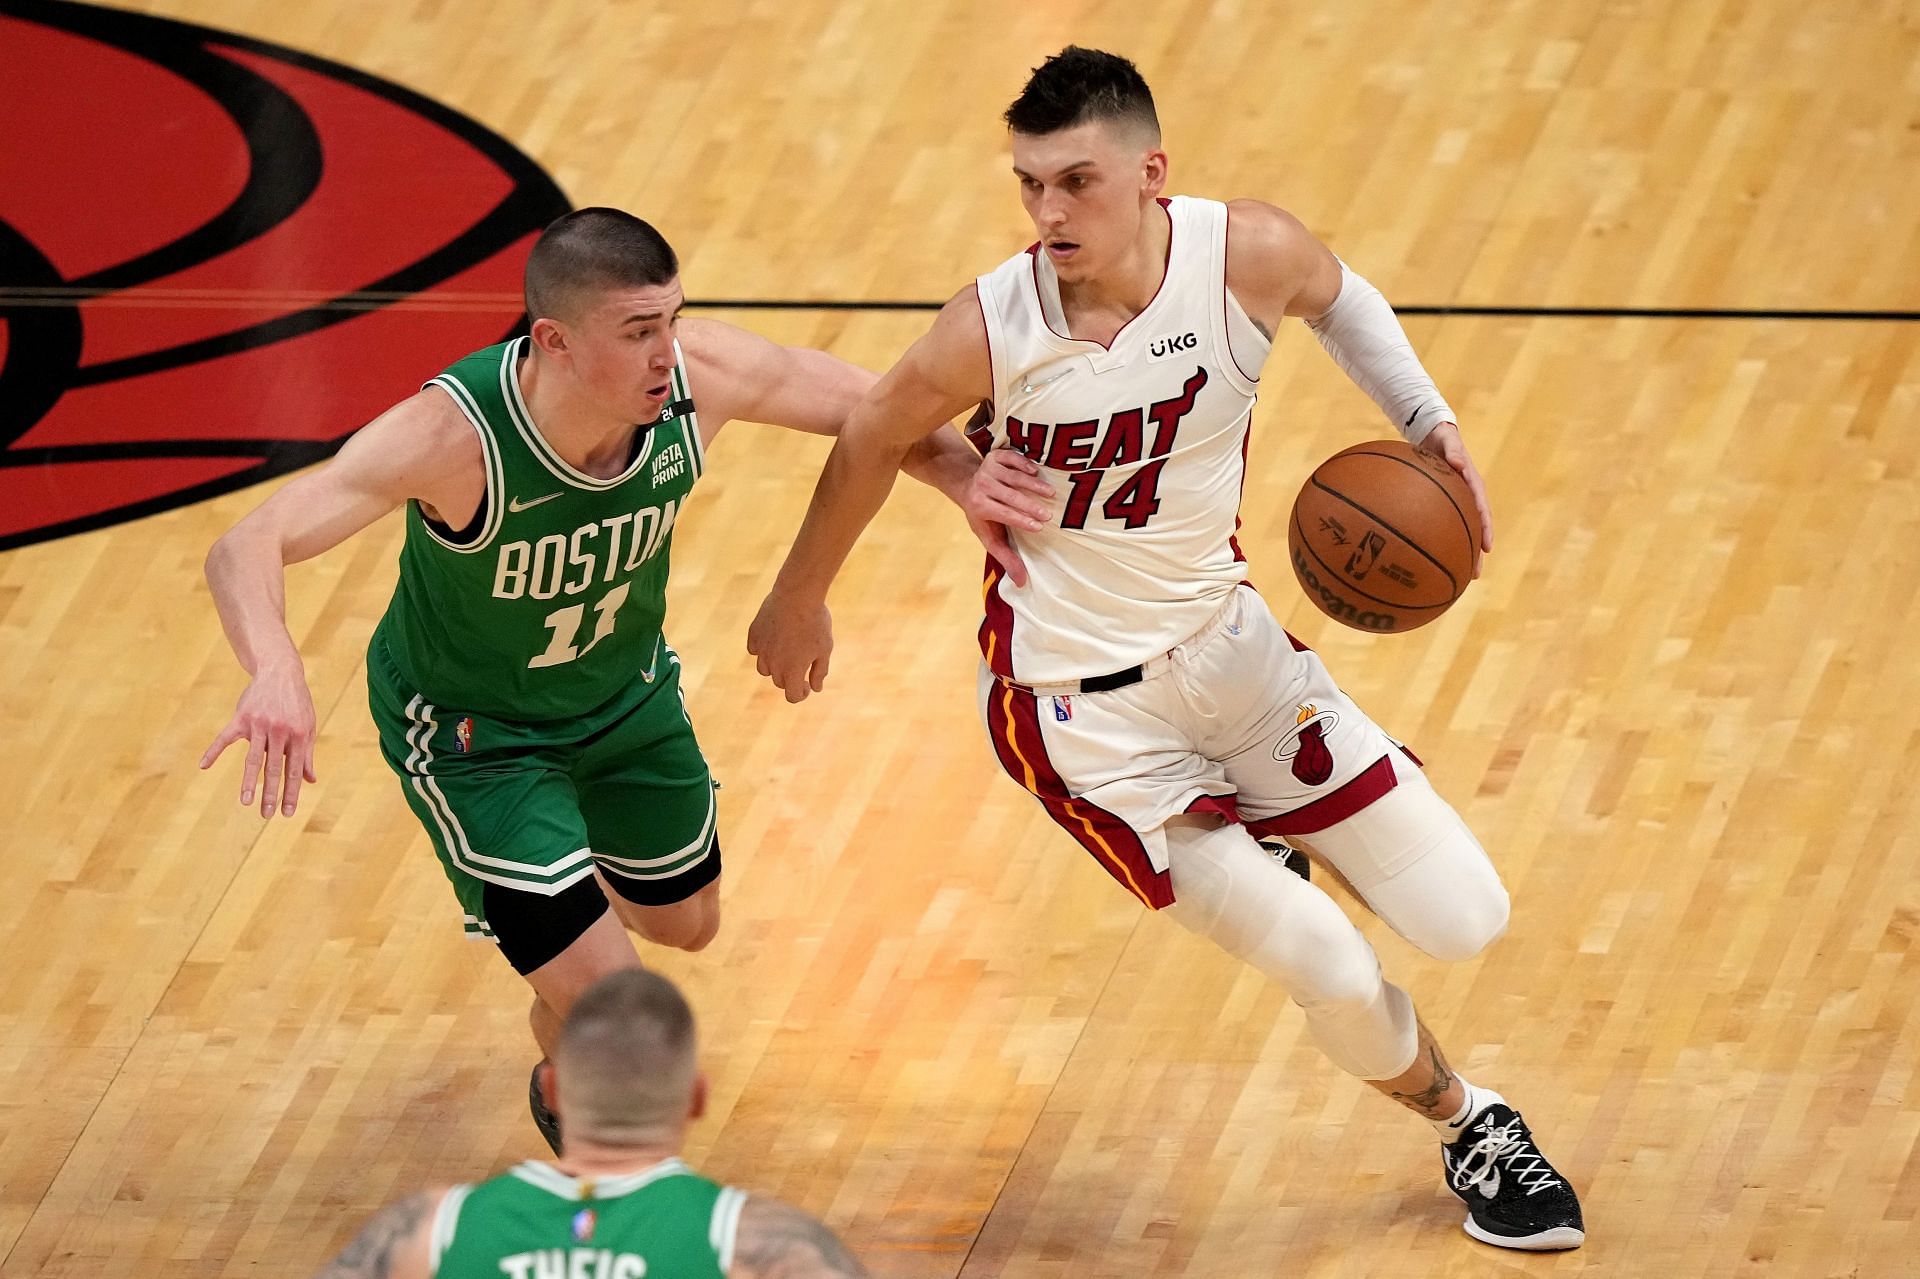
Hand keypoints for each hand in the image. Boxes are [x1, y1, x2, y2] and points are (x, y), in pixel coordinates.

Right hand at [200, 659, 318, 816]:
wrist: (280, 672)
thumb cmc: (297, 704)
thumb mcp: (307, 727)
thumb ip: (306, 754)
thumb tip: (310, 781)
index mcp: (298, 736)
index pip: (294, 771)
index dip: (291, 793)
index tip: (287, 813)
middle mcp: (279, 731)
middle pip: (274, 768)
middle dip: (270, 793)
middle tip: (266, 815)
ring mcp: (259, 724)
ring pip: (252, 758)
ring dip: (249, 781)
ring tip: (246, 801)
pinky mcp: (241, 717)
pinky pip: (225, 737)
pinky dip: (213, 751)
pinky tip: (203, 765)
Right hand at [746, 590, 833, 703]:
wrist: (797, 594)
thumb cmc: (816, 622)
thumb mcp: (825, 648)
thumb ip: (819, 671)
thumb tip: (815, 688)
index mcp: (792, 671)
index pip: (792, 696)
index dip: (800, 694)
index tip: (806, 685)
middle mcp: (773, 664)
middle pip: (779, 682)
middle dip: (791, 678)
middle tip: (803, 664)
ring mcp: (761, 649)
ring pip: (764, 669)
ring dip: (775, 667)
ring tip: (787, 652)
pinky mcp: (754, 634)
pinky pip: (755, 650)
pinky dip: (763, 651)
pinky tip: (774, 640)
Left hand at [965, 447, 1054, 587]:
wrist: (966, 485)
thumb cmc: (983, 516)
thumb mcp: (990, 537)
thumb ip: (1006, 557)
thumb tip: (1021, 583)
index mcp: (979, 507)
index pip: (1002, 514)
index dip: (1020, 520)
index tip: (1039, 527)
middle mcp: (981, 486)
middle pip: (1009, 496)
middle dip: (1030, 505)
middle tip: (1049, 514)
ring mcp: (988, 469)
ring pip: (1014, 477)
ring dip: (1033, 485)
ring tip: (1051, 493)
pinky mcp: (995, 456)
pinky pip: (1012, 458)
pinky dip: (1025, 464)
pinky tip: (1037, 471)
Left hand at [1417, 421, 1491, 576]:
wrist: (1433, 435)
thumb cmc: (1442, 438)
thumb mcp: (1448, 440)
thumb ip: (1453, 450)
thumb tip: (1458, 461)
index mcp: (1472, 485)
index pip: (1482, 510)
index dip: (1486, 529)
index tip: (1487, 547)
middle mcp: (1467, 497)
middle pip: (1474, 529)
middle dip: (1475, 553)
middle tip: (1473, 574)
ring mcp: (1456, 503)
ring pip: (1460, 531)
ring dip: (1460, 553)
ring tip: (1456, 575)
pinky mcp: (1444, 504)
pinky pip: (1442, 524)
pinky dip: (1438, 540)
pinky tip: (1427, 556)